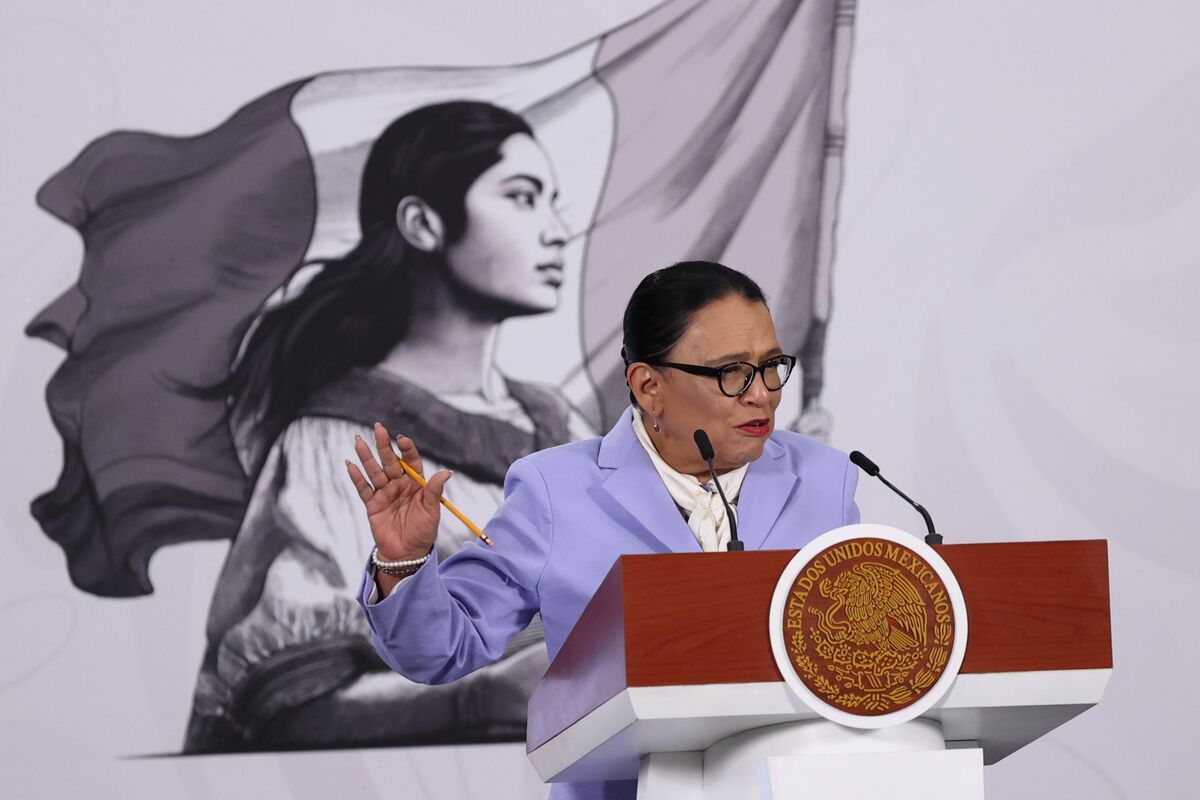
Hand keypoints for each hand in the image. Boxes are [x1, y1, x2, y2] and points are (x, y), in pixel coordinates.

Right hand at [345, 422, 451, 560]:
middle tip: (378, 427)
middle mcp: (399, 484)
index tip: (402, 439)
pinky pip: (364, 489)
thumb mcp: (432, 511)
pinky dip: (356, 478)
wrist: (407, 553)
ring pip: (374, 471)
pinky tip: (350, 464)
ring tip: (358, 441)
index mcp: (415, 483)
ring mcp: (384, 493)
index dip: (406, 449)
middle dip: (383, 445)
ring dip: (366, 457)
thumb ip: (435, 491)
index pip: (411, 461)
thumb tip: (447, 472)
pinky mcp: (372, 505)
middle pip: (390, 461)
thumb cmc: (423, 531)